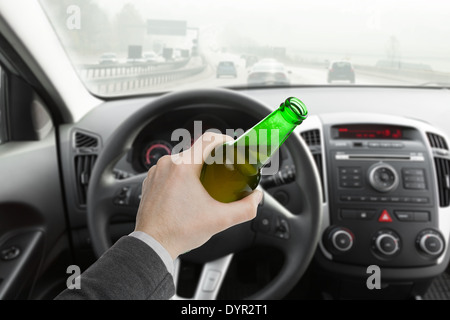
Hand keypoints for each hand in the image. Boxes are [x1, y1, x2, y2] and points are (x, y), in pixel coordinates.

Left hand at [134, 132, 262, 258]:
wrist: (153, 244)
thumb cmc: (179, 231)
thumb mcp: (220, 220)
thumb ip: (245, 209)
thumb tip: (256, 198)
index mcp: (184, 167)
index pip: (208, 139)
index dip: (224, 140)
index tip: (231, 146)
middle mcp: (167, 164)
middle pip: (196, 151)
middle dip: (211, 159)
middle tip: (223, 172)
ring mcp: (156, 171)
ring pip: (182, 160)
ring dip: (195, 168)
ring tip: (205, 185)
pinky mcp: (150, 180)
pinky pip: (169, 170)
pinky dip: (180, 176)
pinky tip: (187, 192)